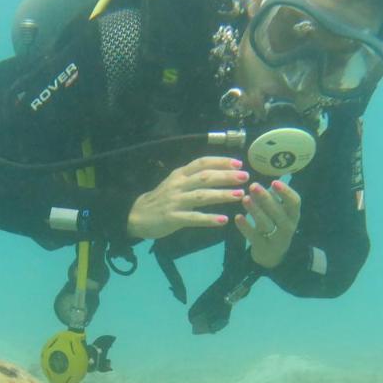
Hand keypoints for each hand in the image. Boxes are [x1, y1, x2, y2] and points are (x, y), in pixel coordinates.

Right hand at [127, 157, 248, 239]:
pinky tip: (222, 221)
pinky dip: (209, 219)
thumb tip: (220, 172)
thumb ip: (193, 177)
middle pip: (205, 177)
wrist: (137, 215)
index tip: (238, 163)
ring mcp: (175, 202)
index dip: (220, 161)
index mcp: (180, 174)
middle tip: (245, 177)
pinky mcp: (173, 218)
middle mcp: (178, 185)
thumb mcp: (175, 182)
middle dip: (226, 176)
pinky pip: (193, 218)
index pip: (202, 162)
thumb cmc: (162, 199)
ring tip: (239, 195)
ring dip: (222, 195)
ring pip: (202, 196)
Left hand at [235, 179, 299, 268]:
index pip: (295, 202)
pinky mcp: (262, 247)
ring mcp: (276, 238)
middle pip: (278, 212)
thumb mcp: (278, 213)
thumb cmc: (275, 225)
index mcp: (293, 214)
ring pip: (265, 223)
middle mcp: (287, 226)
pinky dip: (245, 226)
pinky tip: (237, 217)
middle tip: (253, 185)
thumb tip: (257, 183)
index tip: (274, 182)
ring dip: (255, 210)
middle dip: (265, 198)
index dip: (285, 192)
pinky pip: (253, 236)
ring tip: (245, 198)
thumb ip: (270, 199)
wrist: (273, 255)